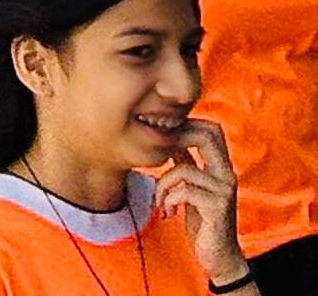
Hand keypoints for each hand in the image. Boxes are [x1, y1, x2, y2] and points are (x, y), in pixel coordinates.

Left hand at [156, 117, 248, 284]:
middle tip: (154, 155)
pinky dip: (168, 199)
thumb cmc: (203, 220)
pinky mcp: (218, 208)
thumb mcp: (191, 186)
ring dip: (162, 184)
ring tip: (160, 199)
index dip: (185, 124)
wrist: (219, 256)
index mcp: (221, 167)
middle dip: (173, 139)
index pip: (212, 129)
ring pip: (184, 169)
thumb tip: (168, 136)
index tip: (160, 136)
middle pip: (206, 136)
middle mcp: (227, 175)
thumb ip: (185, 162)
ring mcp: (225, 191)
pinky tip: (168, 212)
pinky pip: (184, 191)